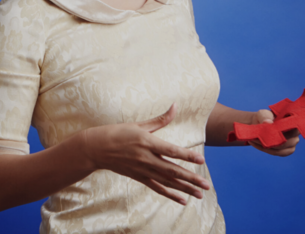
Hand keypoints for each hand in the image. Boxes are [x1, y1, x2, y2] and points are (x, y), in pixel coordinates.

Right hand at [82, 103, 209, 205]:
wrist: (97, 148)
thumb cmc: (118, 132)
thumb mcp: (139, 125)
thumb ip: (160, 119)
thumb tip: (175, 106)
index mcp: (147, 142)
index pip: (171, 151)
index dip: (186, 156)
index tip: (201, 160)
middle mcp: (146, 158)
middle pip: (172, 170)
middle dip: (191, 178)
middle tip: (206, 185)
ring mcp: (143, 170)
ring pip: (167, 181)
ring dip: (185, 188)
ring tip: (200, 194)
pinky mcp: (139, 177)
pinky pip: (157, 187)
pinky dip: (170, 194)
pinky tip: (183, 199)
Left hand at [248, 109, 299, 156]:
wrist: (261, 123)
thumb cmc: (264, 117)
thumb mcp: (263, 114)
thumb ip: (265, 116)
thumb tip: (268, 122)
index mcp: (294, 124)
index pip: (292, 130)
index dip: (282, 131)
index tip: (267, 129)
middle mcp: (296, 135)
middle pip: (284, 143)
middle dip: (269, 141)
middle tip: (255, 136)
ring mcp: (292, 145)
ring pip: (279, 150)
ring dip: (264, 146)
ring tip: (252, 139)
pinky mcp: (285, 151)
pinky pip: (275, 153)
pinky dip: (264, 149)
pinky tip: (254, 143)